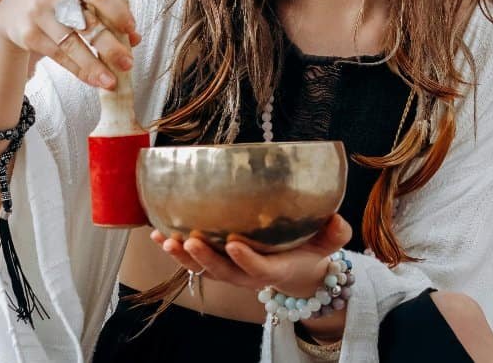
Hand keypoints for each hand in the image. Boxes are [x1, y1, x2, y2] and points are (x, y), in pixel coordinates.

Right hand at [0, 0, 141, 89]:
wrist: (13, 8)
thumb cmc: (60, 2)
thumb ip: (109, 12)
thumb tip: (136, 38)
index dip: (117, 11)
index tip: (132, 30)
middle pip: (86, 23)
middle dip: (110, 46)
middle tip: (128, 64)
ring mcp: (38, 14)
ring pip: (71, 44)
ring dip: (94, 66)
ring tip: (111, 81)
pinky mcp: (28, 34)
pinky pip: (59, 56)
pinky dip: (78, 70)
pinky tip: (93, 80)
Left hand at [150, 214, 351, 297]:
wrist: (296, 270)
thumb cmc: (310, 251)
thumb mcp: (328, 243)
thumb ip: (335, 233)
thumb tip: (336, 218)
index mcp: (275, 270)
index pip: (259, 270)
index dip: (246, 260)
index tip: (234, 244)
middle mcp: (247, 274)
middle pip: (223, 272)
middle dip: (205, 258)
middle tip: (190, 241)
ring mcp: (229, 270)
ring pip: (203, 268)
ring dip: (183, 256)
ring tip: (166, 240)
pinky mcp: (217, 262)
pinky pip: (192, 259)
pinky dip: (174, 248)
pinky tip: (156, 233)